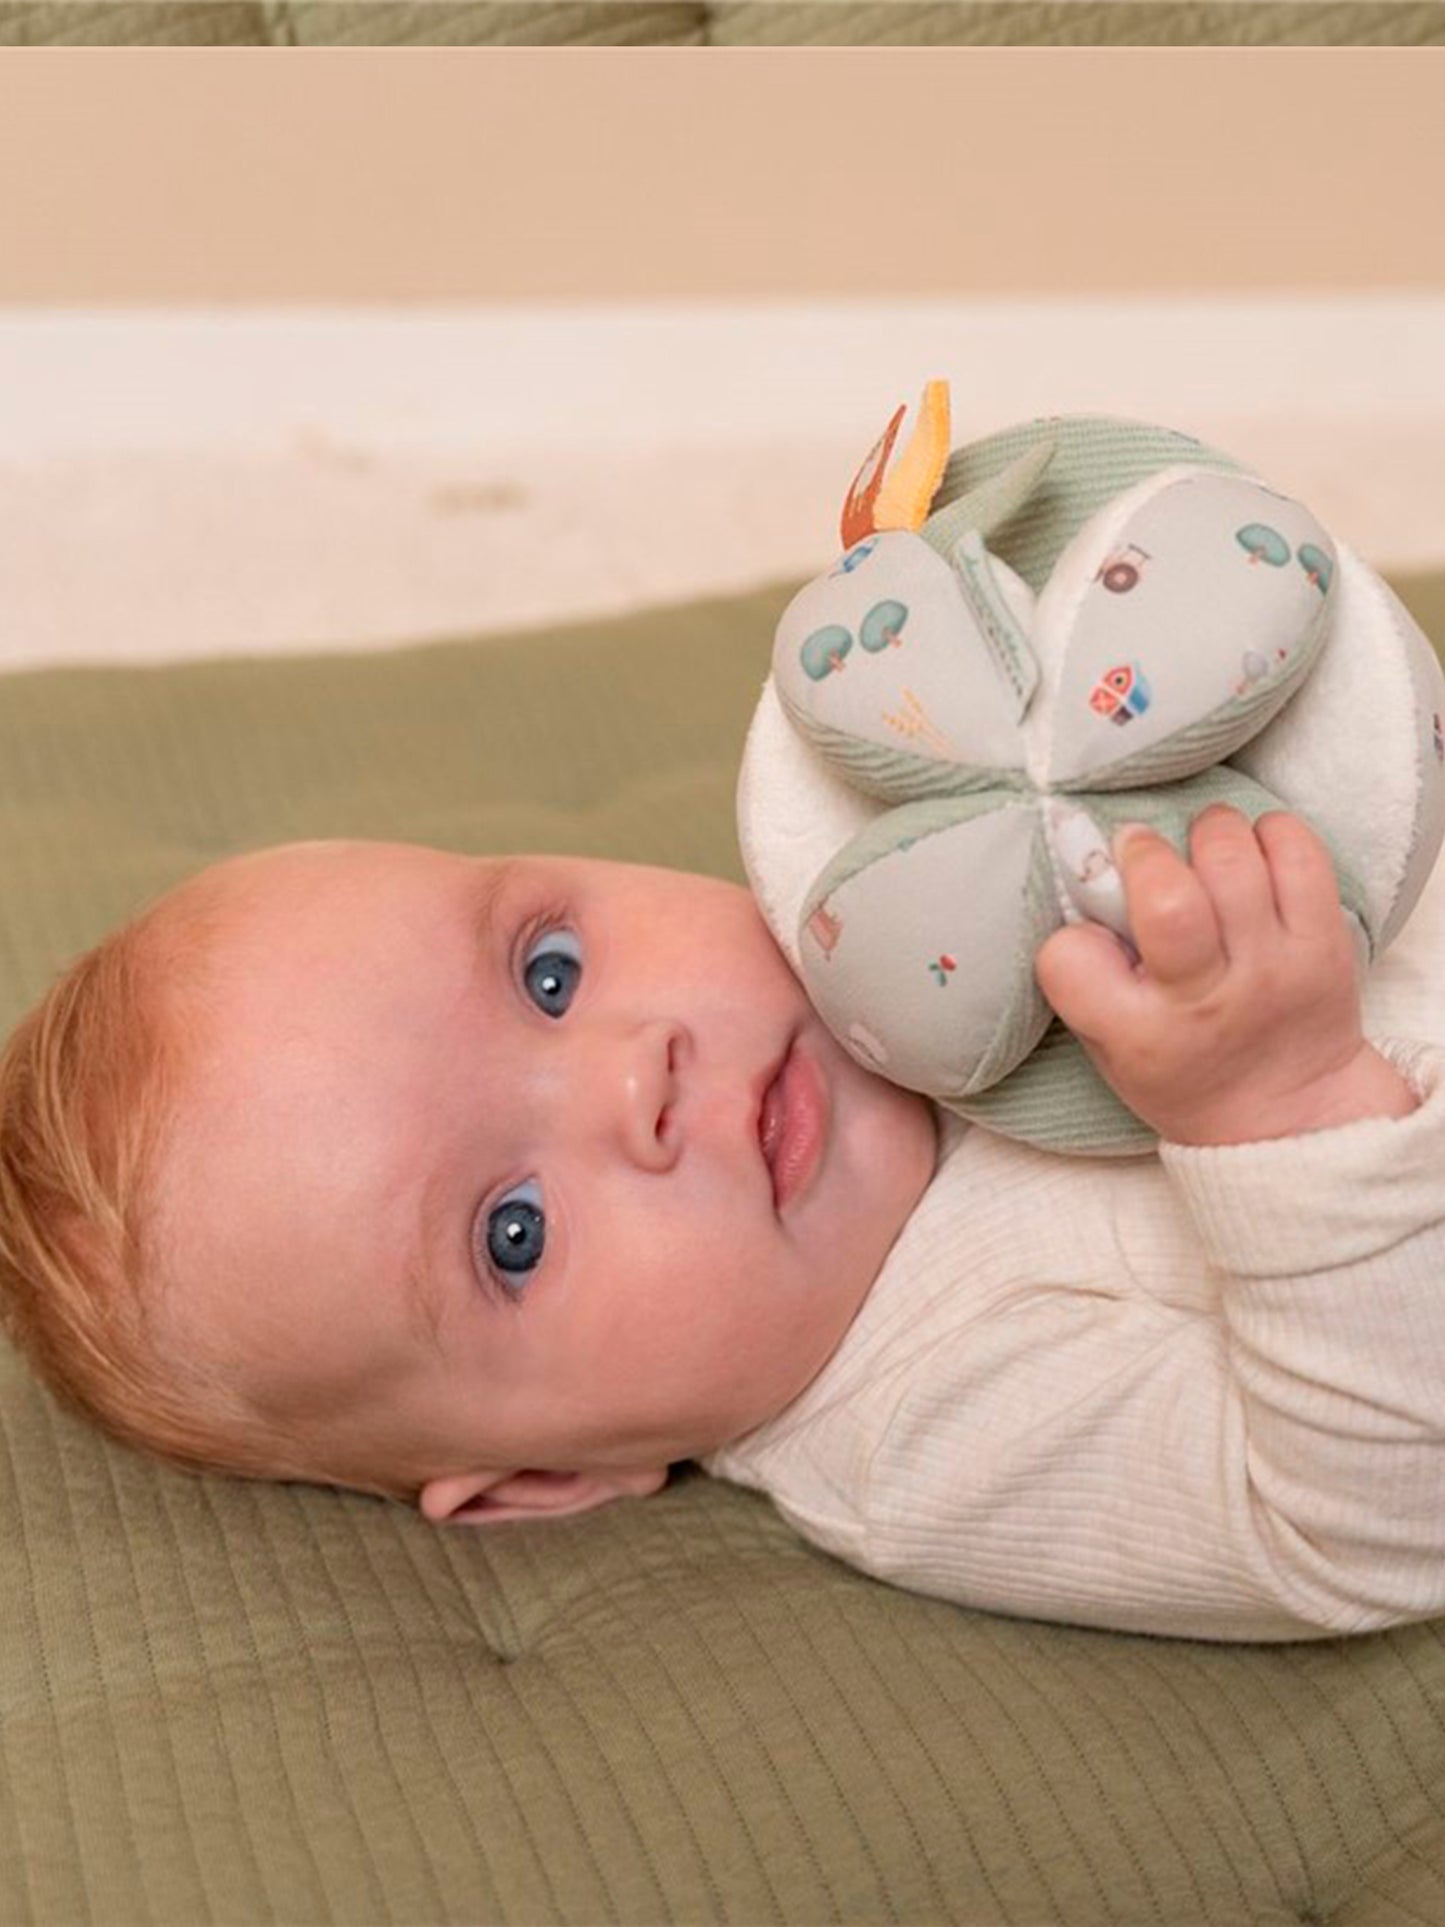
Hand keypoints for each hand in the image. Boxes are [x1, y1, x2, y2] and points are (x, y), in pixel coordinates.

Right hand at [1034, 804, 1418, 1145]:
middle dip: (1145, 852)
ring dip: (1207, 832)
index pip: (1070, 957)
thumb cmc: (1183, 1067)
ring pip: (1232, 857)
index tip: (1091, 934)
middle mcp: (1206, 1000)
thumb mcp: (1111, 1047)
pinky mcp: (1323, 944)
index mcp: (1139, 1035)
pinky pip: (1298, 854)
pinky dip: (1269, 834)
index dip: (1071, 934)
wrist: (1289, 1113)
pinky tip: (1254, 857)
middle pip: (1168, 897)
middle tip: (1144, 854)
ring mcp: (1272, 968)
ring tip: (1203, 853)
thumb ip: (1088, 975)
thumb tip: (1089, 874)